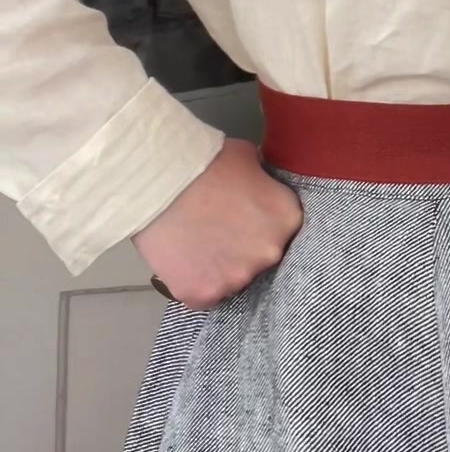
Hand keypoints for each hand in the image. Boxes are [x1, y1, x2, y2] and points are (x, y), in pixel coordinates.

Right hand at [131, 138, 303, 309]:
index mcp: (287, 219)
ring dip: (219, 266)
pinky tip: (183, 259)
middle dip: (244, 246)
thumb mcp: (249, 158)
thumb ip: (263, 180)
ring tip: (197, 242)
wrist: (159, 182)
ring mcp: (236, 278)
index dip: (262, 222)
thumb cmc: (205, 162)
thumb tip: (260, 185)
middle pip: (260, 257)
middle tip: (219, 228)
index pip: (283, 228)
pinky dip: (195, 281)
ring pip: (232, 278)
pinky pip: (204, 294)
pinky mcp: (203, 294)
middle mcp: (270, 253)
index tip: (244, 216)